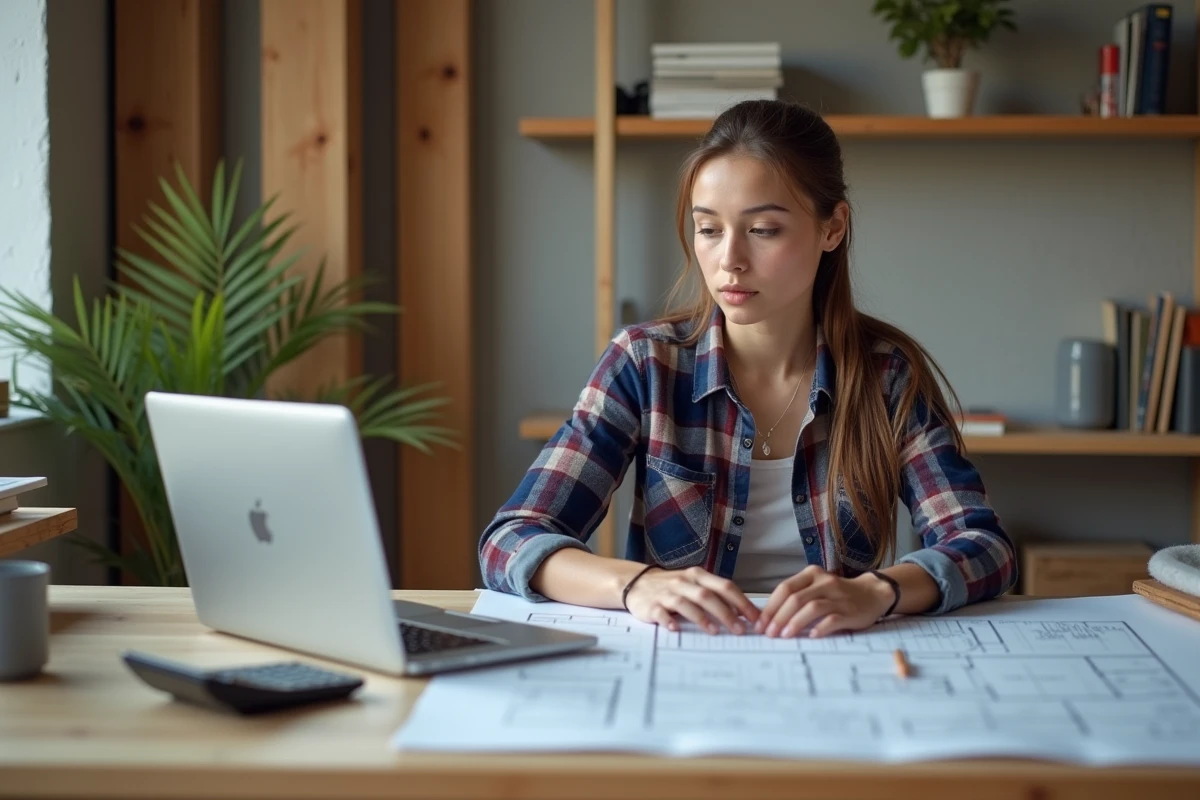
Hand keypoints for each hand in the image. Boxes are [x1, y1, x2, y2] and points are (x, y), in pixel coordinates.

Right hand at [624, 566, 758, 634]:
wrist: (636, 583)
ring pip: (686, 603)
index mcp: (698, 575)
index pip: (724, 586)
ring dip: (701, 618)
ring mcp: (667, 593)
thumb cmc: (672, 587)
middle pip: (707, 596)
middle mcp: (683, 582)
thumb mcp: (694, 585)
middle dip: (726, 613)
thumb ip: (715, 595)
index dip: (741, 602)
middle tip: (740, 630)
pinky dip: (668, 620)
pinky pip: (661, 613)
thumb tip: (742, 613)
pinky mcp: (651, 605)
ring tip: (715, 631)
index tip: (755, 618)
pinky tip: (676, 629)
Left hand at [755, 565, 894, 638]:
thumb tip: (769, 618)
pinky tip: (811, 636)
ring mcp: (837, 596)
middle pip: (795, 598)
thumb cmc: (838, 594)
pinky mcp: (849, 611)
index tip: (760, 624)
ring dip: (795, 622)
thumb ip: (797, 597)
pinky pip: (832, 619)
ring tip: (784, 636)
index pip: (785, 588)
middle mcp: (823, 582)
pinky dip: (820, 628)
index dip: (770, 607)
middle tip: (769, 634)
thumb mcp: (816, 588)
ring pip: (811, 607)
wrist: (873, 593)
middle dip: (778, 617)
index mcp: (811, 574)